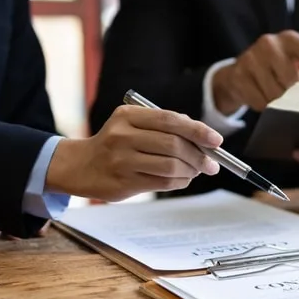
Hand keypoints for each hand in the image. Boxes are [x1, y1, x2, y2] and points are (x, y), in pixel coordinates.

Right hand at [46, 106, 221, 202]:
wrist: (82, 167)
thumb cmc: (115, 144)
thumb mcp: (133, 126)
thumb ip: (164, 127)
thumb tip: (204, 138)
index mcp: (128, 116)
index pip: (171, 120)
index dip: (198, 131)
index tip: (216, 141)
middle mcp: (123, 135)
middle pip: (173, 144)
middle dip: (199, 155)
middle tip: (212, 163)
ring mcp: (122, 160)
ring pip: (170, 166)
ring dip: (191, 170)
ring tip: (197, 171)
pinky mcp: (124, 182)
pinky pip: (163, 183)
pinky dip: (180, 182)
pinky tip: (183, 179)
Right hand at [213, 30, 298, 112]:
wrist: (241, 72)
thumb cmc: (279, 70)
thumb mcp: (298, 67)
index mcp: (291, 39)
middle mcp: (270, 43)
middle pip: (292, 80)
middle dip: (297, 95)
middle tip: (295, 96)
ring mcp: (251, 57)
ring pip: (275, 94)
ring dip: (280, 103)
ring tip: (277, 94)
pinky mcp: (238, 74)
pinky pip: (259, 101)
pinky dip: (265, 106)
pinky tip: (263, 97)